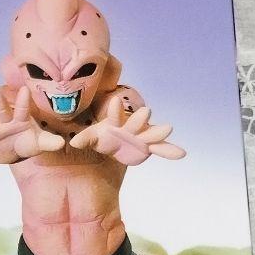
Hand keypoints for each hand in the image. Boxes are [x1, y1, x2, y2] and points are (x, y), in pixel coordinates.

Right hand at [0, 86, 64, 162]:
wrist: (13, 151)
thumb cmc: (28, 142)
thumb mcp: (39, 143)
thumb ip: (48, 142)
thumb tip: (62, 143)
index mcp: (21, 118)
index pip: (23, 109)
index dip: (23, 101)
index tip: (25, 90)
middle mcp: (5, 119)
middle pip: (2, 110)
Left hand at [69, 97, 184, 165]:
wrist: (111, 144)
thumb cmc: (99, 136)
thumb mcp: (90, 138)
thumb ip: (84, 140)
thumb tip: (72, 144)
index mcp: (114, 122)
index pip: (114, 116)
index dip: (115, 110)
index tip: (115, 101)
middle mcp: (129, 127)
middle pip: (135, 122)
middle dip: (139, 118)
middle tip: (146, 111)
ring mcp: (140, 136)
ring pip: (150, 133)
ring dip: (158, 131)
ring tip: (168, 128)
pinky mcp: (146, 146)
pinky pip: (159, 148)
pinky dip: (169, 150)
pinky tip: (182, 153)